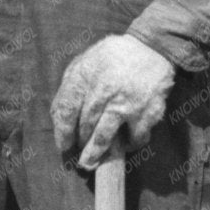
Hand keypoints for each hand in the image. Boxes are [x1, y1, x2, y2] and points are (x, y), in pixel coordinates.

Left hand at [50, 35, 174, 169]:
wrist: (152, 48)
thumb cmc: (113, 57)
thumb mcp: (86, 62)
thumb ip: (70, 85)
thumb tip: (58, 116)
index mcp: (85, 75)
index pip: (66, 109)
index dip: (62, 131)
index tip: (63, 144)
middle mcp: (104, 89)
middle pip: (84, 126)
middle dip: (79, 143)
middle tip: (78, 154)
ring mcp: (126, 102)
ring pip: (104, 137)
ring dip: (95, 153)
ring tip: (91, 162)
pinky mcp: (147, 112)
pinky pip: (134, 138)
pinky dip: (129, 146)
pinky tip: (125, 145)